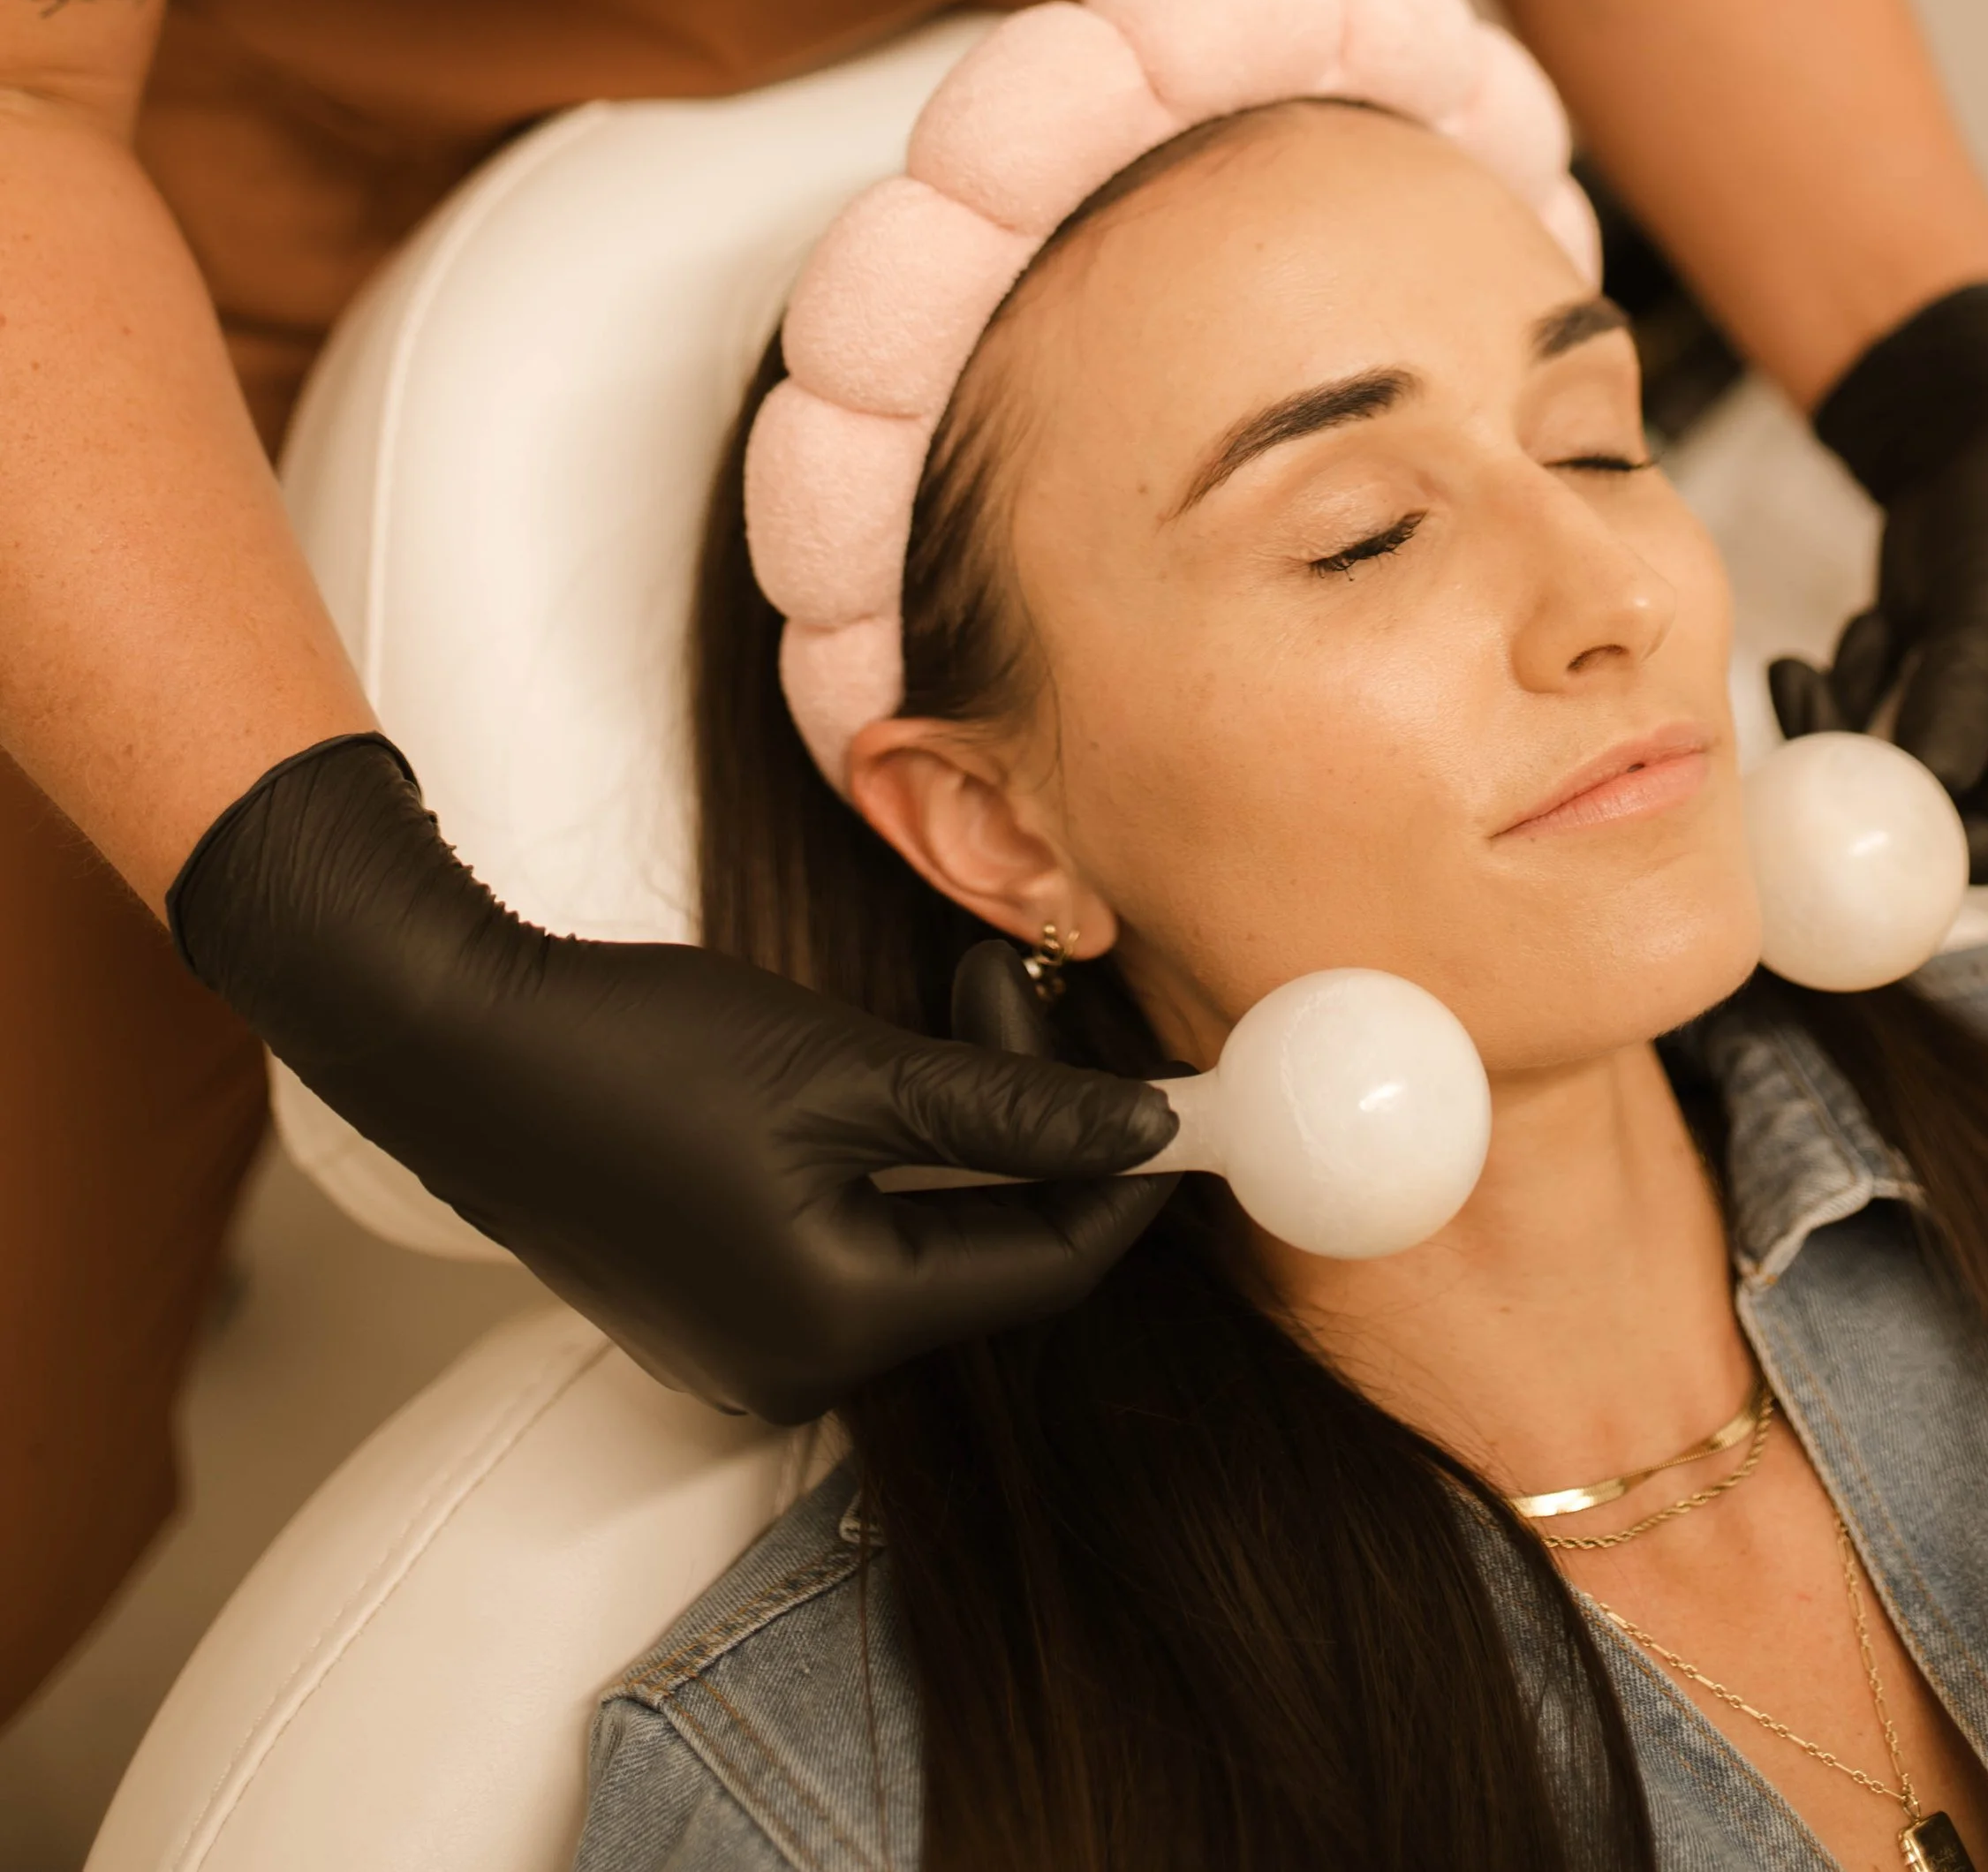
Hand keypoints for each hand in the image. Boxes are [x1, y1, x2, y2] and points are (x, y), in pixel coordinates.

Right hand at [169, 734, 1174, 1420]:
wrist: (451, 1042)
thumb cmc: (634, 1050)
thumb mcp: (844, 1069)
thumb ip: (1004, 1112)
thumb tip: (1146, 1134)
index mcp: (836, 1328)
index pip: (1043, 1270)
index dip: (1120, 1175)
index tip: (1171, 1087)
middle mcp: (793, 1366)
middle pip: (983, 1254)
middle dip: (1026, 1125)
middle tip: (1002, 985)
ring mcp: (741, 1342)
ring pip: (918, 1238)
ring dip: (958, 1128)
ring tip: (944, 1000)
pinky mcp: (707, 1300)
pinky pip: (846, 1237)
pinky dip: (885, 1154)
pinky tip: (870, 1065)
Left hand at [1768, 283, 1987, 883]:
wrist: (1977, 453)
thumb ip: (1957, 706)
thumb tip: (1924, 791)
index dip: (1905, 837)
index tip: (1824, 792)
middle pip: (1933, 826)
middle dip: (1861, 768)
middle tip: (1805, 697)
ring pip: (1886, 787)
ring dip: (1848, 720)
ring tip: (1864, 636)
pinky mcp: (1940, 727)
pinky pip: (1869, 744)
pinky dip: (1855, 692)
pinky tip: (1879, 626)